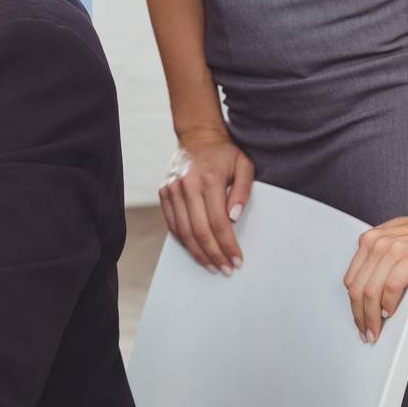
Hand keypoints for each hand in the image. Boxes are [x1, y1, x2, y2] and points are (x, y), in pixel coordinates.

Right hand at [159, 129, 254, 273]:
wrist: (197, 136)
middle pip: (200, 231)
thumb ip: (243, 191)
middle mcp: (187, 185)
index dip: (228, 245)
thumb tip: (234, 218)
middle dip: (214, 255)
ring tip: (211, 266)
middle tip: (225, 269)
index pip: (219, 222)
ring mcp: (172, 189)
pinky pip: (173, 224)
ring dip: (198, 253)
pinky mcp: (163, 193)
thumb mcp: (244, 166)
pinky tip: (196, 251)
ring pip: (183, 231)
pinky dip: (184, 241)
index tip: (237, 260)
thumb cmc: (224, 154)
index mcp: (209, 179)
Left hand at [343, 210, 407, 342]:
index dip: (353, 304)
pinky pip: (392, 286)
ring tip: (376, 330)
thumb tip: (368, 292)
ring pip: (372, 290)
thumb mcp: (395, 243)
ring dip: (372, 316)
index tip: (359, 319)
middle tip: (366, 332)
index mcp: (370, 240)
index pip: (351, 279)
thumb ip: (380, 260)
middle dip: (359, 315)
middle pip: (358, 287)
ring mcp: (395, 248)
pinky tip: (390, 312)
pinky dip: (388, 303)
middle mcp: (378, 242)